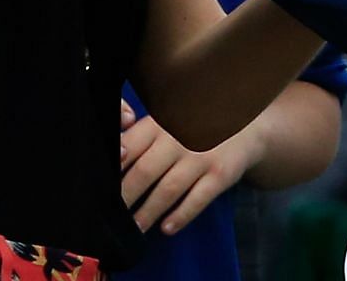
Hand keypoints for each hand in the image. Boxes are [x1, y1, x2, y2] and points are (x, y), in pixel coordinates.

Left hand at [119, 100, 253, 234]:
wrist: (246, 123)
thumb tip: (113, 157)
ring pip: (168, 190)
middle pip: (144, 171)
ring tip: (135, 227)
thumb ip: (140, 135)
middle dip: (125, 196)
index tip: (100, 186)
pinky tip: (167, 228)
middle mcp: (180, 138)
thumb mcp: (168, 119)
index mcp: (161, 122)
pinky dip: (181, 216)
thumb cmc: (195, 124)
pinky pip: (198, 200)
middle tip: (112, 213)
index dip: (114, 167)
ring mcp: (202, 157)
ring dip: (148, 212)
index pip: (130, 146)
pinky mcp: (221, 174)